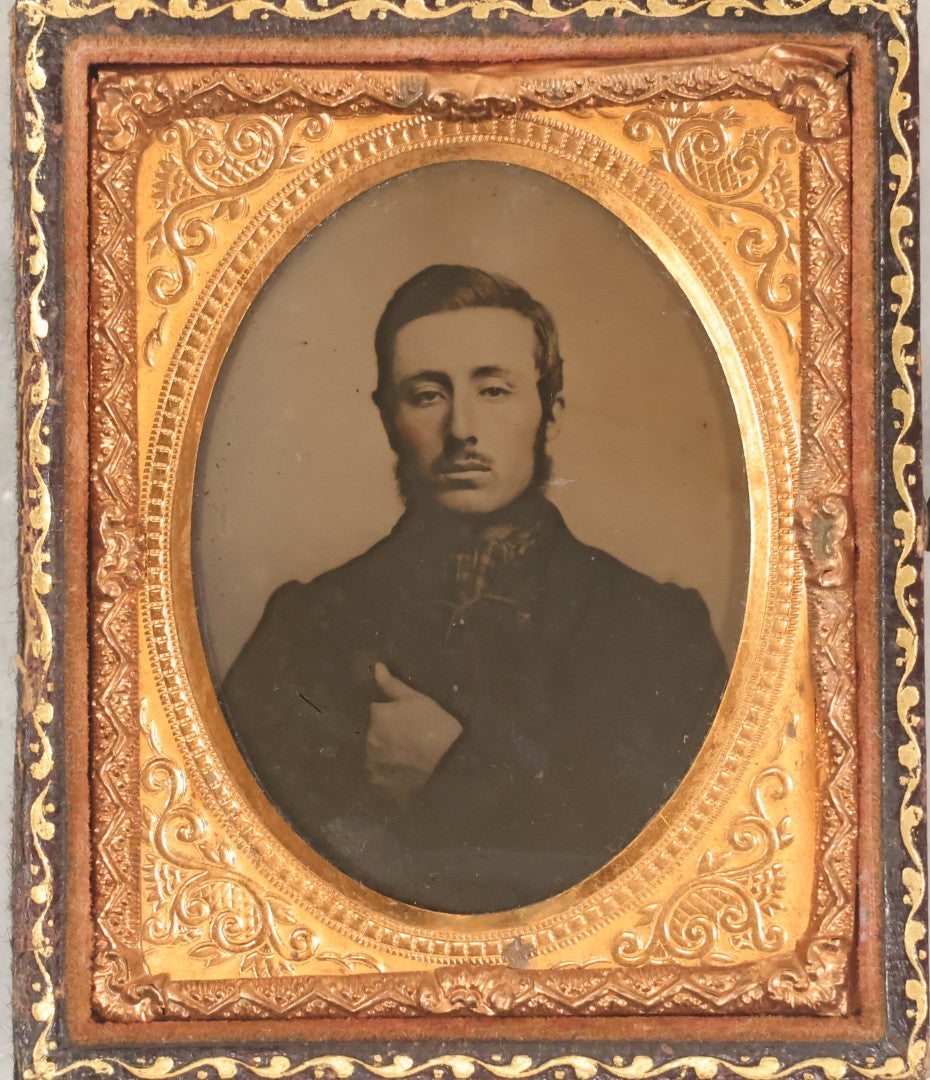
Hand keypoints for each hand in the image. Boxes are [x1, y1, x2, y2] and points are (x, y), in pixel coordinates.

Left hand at [366, 662, 462, 801]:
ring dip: (385, 751)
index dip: (392, 714)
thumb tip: (375, 666)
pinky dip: (385, 770)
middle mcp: (370, 738)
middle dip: (386, 732)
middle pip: (374, 732)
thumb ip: (391, 684)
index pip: (377, 710)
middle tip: (409, 736)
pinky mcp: (380, 780)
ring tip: (407, 754)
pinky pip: (376, 773)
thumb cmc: (435, 723)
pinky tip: (402, 768)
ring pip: (375, 752)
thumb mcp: (415, 698)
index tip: (407, 719)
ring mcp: (374, 762)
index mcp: (377, 716)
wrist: (450, 759)